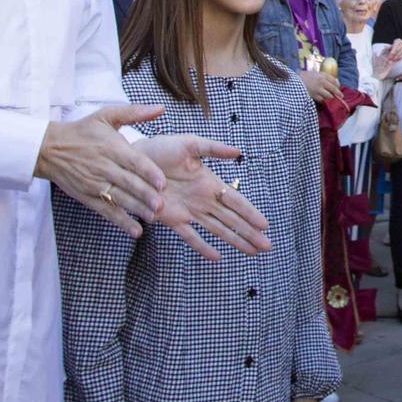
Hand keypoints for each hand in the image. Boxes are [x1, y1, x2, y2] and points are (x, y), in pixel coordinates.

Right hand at [37, 106, 168, 237]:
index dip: (149, 173)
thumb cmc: (83, 130)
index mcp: (111, 147)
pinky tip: (135, 231)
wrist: (50, 149)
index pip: (134, 162)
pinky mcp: (88, 197)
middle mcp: (104, 167)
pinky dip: (121, 221)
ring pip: (119, 199)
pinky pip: (107, 211)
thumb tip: (161, 108)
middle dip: (145, 195)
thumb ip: (135, 112)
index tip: (163, 183)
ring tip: (153, 217)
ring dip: (136, 210)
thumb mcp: (107, 115)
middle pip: (128, 183)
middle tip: (161, 205)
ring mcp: (95, 184)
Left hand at [140, 133, 271, 261]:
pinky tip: (217, 258)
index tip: (265, 225)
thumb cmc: (162, 148)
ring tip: (252, 253)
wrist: (134, 161)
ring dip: (234, 241)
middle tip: (267, 246)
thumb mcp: (189, 143)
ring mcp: (189, 212)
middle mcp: (203, 200)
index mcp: (210, 182)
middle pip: (231, 220)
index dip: (250, 213)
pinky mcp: (172, 219)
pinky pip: (190, 236)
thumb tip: (238, 152)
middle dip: (249, 233)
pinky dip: (203, 247)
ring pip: (217, 230)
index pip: (236, 201)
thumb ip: (213, 148)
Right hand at [301, 70, 338, 102]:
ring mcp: (318, 89)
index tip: (338, 88)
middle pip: (334, 89)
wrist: (295, 80)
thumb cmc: (305, 76)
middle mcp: (322, 82)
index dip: (338, 85)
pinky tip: (322, 99)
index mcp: (323, 75)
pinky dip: (323, 100)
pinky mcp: (314, 95)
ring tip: (330, 98)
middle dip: (338, 94)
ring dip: (330, 97)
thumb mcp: (316, 73)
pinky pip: (322, 100)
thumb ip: (325, 76)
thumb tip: (336, 81)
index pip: (334, 81)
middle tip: (341, 97)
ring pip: (329, 96)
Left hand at [383, 39, 401, 65]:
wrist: (397, 51)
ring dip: (397, 56)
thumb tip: (385, 47)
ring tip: (393, 60)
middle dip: (394, 54)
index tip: (390, 55)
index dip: (392, 51)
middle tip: (391, 59)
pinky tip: (397, 60)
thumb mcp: (388, 48)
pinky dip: (400, 57)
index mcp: (398, 40)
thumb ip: (387, 48)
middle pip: (399, 49)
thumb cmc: (391, 50)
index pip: (395, 45)